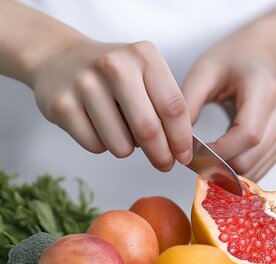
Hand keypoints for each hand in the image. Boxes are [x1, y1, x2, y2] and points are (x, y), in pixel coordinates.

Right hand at [32, 39, 192, 170]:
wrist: (58, 58)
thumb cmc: (112, 74)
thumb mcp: (144, 73)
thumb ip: (165, 104)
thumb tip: (181, 147)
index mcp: (143, 56)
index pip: (173, 106)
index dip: (182, 138)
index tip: (184, 155)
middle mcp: (114, 66)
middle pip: (148, 129)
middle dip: (161, 154)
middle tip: (164, 163)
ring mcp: (85, 84)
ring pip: (121, 144)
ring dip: (127, 149)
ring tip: (121, 132)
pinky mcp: (62, 105)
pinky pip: (95, 146)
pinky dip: (102, 146)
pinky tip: (97, 126)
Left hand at [182, 47, 275, 181]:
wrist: (263, 56)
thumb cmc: (233, 59)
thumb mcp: (204, 70)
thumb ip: (189, 102)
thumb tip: (177, 140)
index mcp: (264, 91)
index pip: (247, 135)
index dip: (218, 152)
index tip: (192, 153)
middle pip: (251, 158)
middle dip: (218, 166)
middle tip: (193, 160)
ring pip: (256, 170)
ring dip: (228, 173)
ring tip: (206, 159)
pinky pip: (261, 168)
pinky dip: (239, 171)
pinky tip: (223, 158)